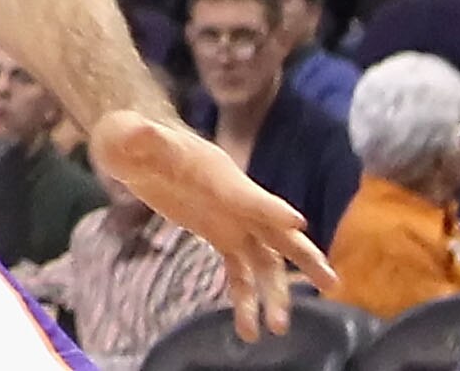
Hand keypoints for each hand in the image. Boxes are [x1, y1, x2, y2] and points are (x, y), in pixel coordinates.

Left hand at [89, 111, 336, 339]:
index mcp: (218, 175)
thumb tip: (139, 131)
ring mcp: (232, 220)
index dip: (269, 207)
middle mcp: (236, 200)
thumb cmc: (132, 138)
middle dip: (303, 255)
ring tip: (276, 328)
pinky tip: (248, 327)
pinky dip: (244, 296)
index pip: (247, 194)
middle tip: (330, 283)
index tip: (298, 222)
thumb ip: (138, 137)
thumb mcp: (128, 136)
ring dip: (273, 293)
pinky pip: (239, 270)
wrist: (134, 147)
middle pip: (278, 230)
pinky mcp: (220, 235)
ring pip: (264, 260)